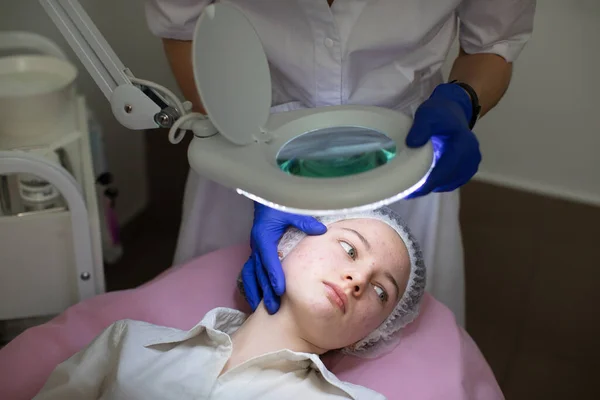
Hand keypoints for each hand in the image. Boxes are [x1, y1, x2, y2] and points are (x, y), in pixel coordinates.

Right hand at [241, 203, 326, 313]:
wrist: (266, 198)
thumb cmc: (279, 205)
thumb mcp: (291, 210)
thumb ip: (304, 221)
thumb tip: (321, 230)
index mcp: (264, 237)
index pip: (269, 259)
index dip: (274, 275)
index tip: (280, 290)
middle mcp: (257, 245)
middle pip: (260, 272)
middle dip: (266, 291)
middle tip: (274, 308)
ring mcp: (255, 250)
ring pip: (251, 274)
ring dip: (256, 291)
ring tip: (260, 309)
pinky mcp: (256, 252)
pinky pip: (250, 271)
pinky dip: (251, 285)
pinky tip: (255, 298)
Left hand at [405, 82, 481, 197]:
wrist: (453, 113)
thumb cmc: (439, 114)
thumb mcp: (427, 114)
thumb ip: (421, 127)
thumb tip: (412, 144)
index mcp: (464, 144)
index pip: (447, 168)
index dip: (430, 181)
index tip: (413, 191)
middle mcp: (471, 156)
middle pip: (448, 179)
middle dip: (428, 187)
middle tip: (407, 192)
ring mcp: (471, 164)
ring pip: (449, 183)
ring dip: (433, 186)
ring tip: (413, 187)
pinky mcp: (467, 170)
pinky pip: (451, 182)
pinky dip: (438, 184)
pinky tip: (425, 182)